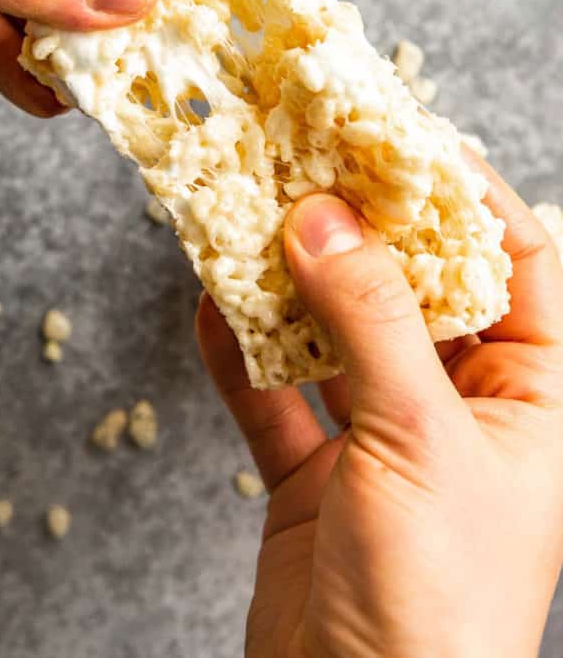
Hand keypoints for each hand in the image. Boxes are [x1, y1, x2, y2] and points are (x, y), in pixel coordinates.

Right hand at [197, 154, 562, 657]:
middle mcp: (463, 412)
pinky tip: (212, 304)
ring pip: (335, 334)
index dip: (462, 195)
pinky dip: (242, 352)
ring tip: (245, 216)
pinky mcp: (315, 477)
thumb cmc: (433, 606)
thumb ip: (371, 320)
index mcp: (534, 401)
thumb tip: (324, 217)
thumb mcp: (417, 440)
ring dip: (287, 282)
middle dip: (356, 229)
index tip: (398, 135)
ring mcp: (384, 442)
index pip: (513, 264)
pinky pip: (275, 394)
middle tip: (305, 160)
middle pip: (411, 288)